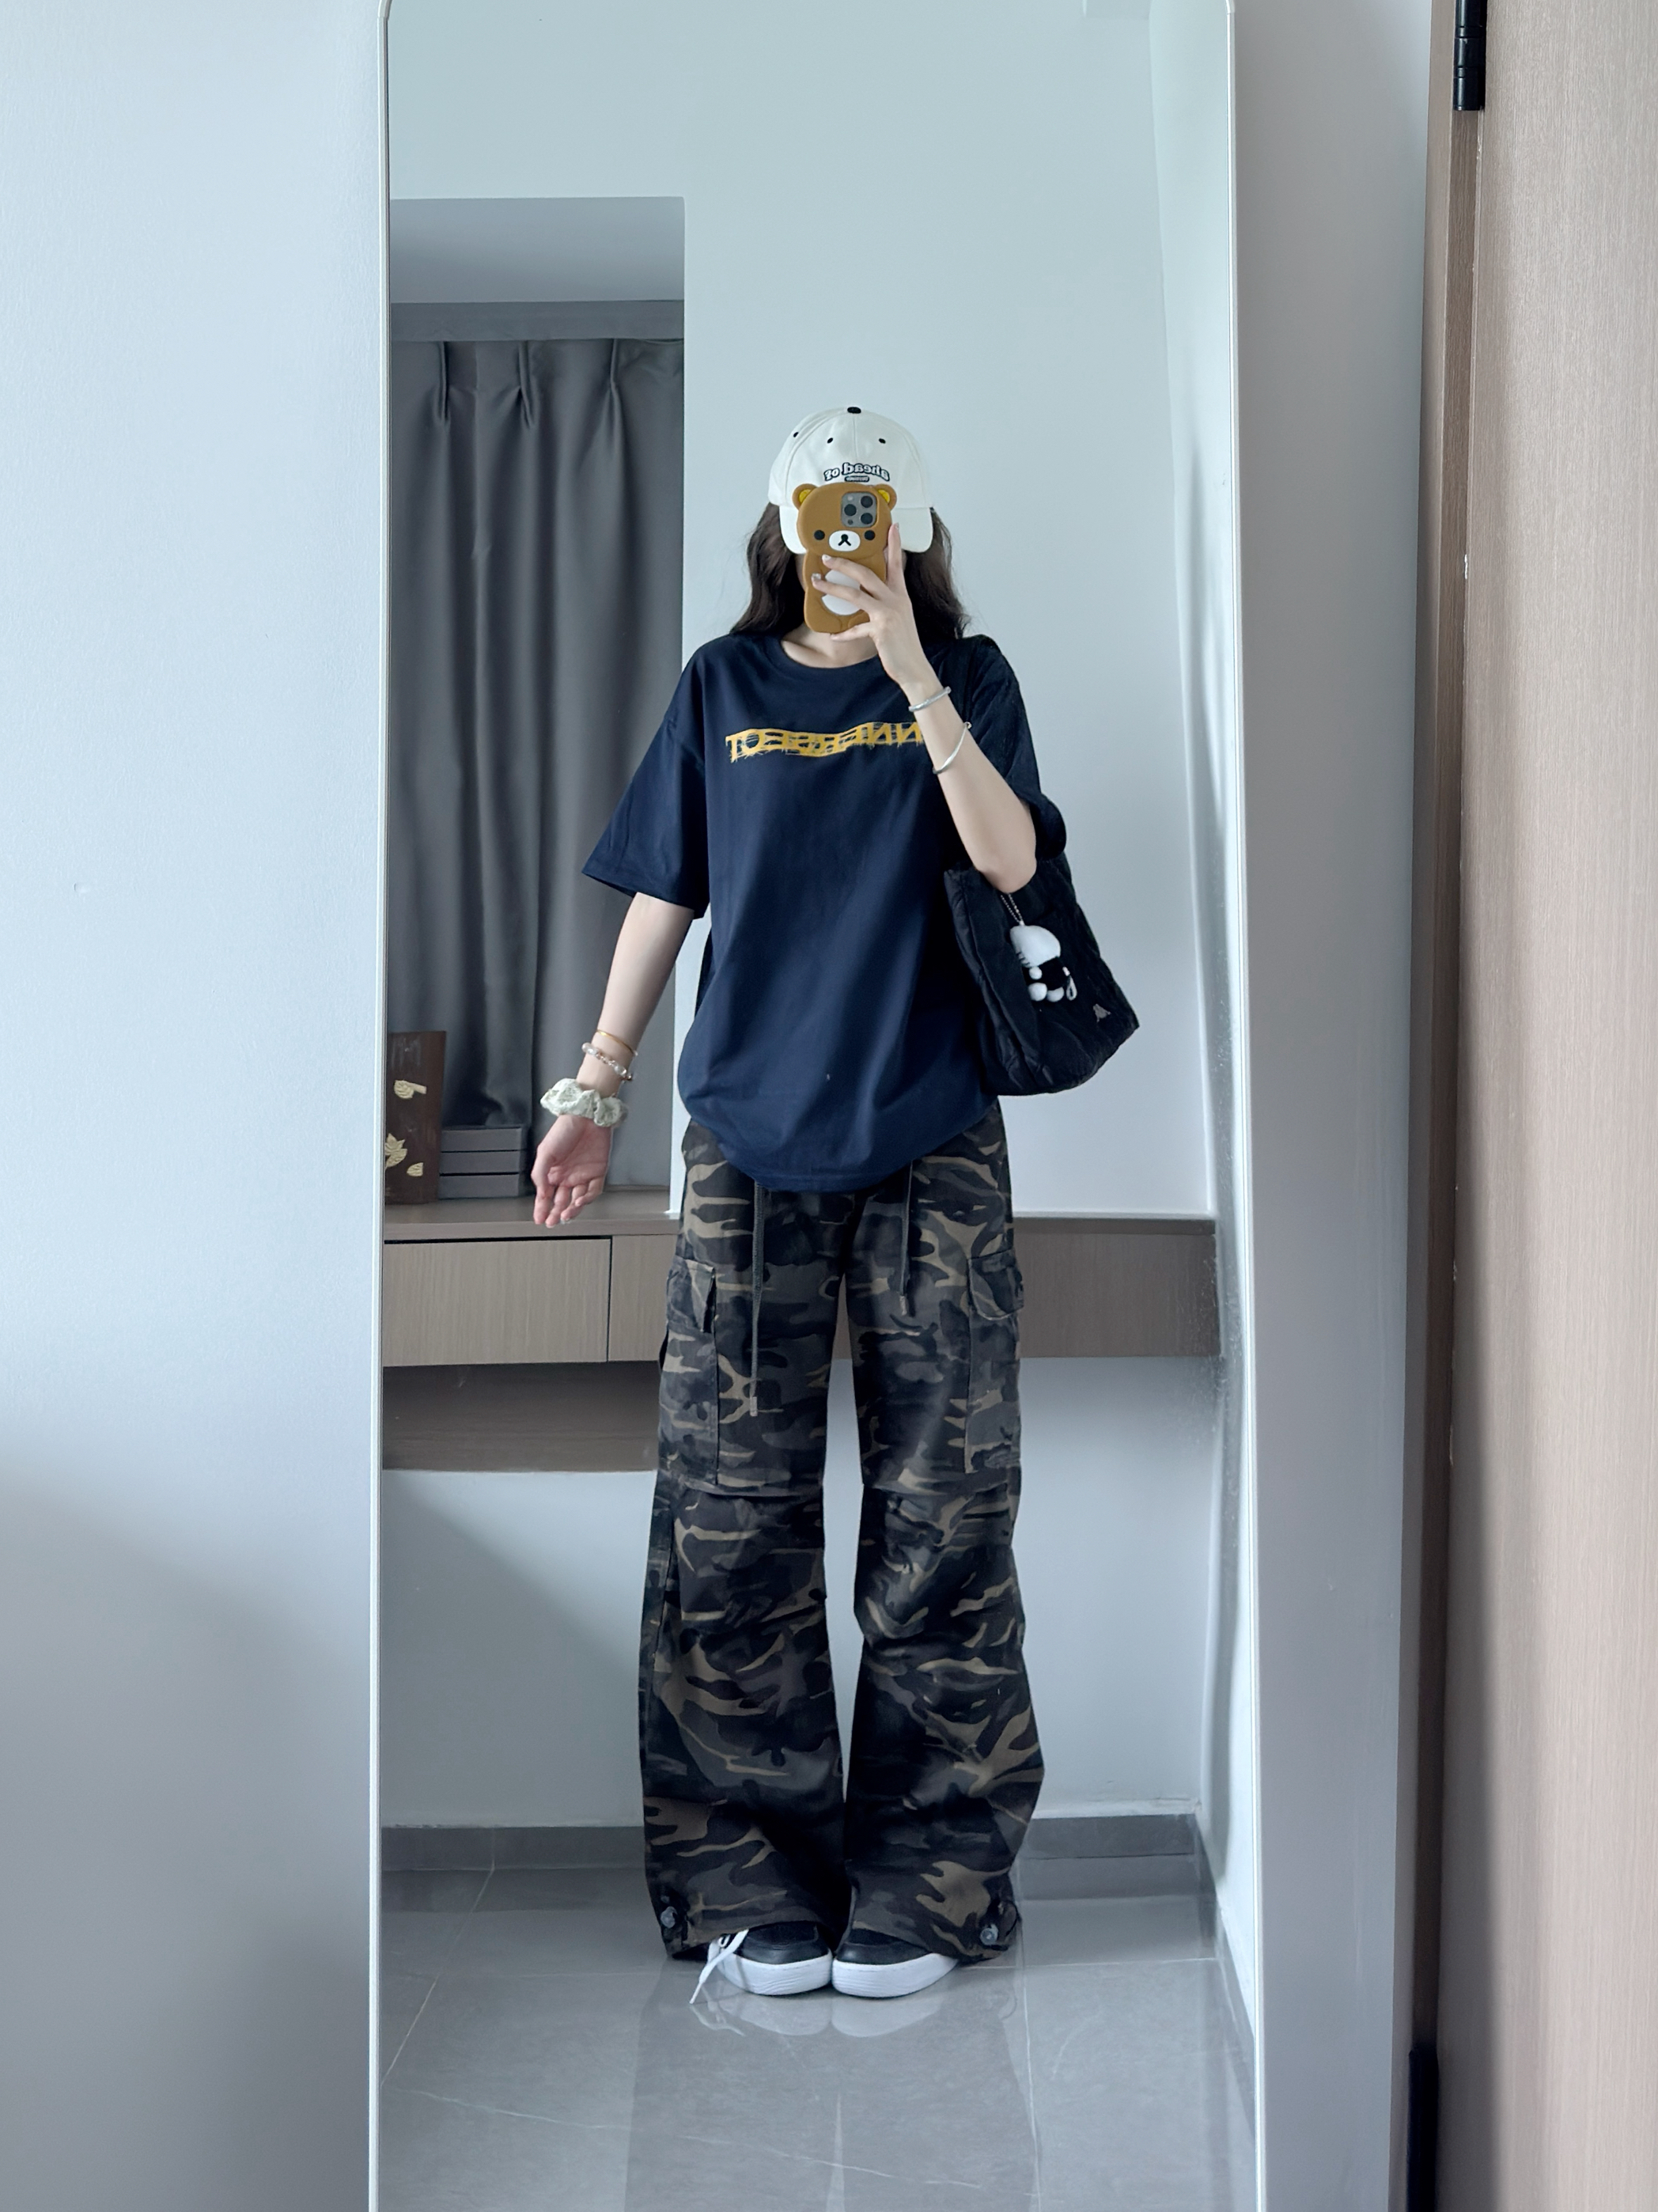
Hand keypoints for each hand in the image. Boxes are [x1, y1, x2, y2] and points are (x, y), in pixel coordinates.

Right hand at [532, 1114, 611, 1225]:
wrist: (586, 1116)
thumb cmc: (565, 1129)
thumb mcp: (545, 1152)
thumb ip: (540, 1174)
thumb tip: (542, 1193)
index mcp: (553, 1171)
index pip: (546, 1195)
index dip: (542, 1208)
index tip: (538, 1219)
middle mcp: (567, 1175)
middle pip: (561, 1201)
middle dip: (556, 1213)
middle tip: (552, 1222)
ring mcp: (582, 1175)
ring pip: (577, 1199)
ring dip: (571, 1209)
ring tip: (565, 1215)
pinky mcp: (597, 1172)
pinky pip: (593, 1190)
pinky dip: (586, 1198)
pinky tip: (579, 1201)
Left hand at [811, 522, 933, 694]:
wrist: (914, 668)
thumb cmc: (903, 645)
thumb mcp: (897, 618)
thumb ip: (884, 604)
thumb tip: (864, 596)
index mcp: (900, 595)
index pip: (897, 563)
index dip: (893, 544)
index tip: (891, 527)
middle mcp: (896, 600)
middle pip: (867, 573)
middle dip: (844, 563)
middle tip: (827, 558)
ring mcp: (888, 614)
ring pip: (856, 594)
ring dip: (833, 588)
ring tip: (817, 583)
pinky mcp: (881, 630)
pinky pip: (856, 629)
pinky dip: (843, 633)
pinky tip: (833, 635)